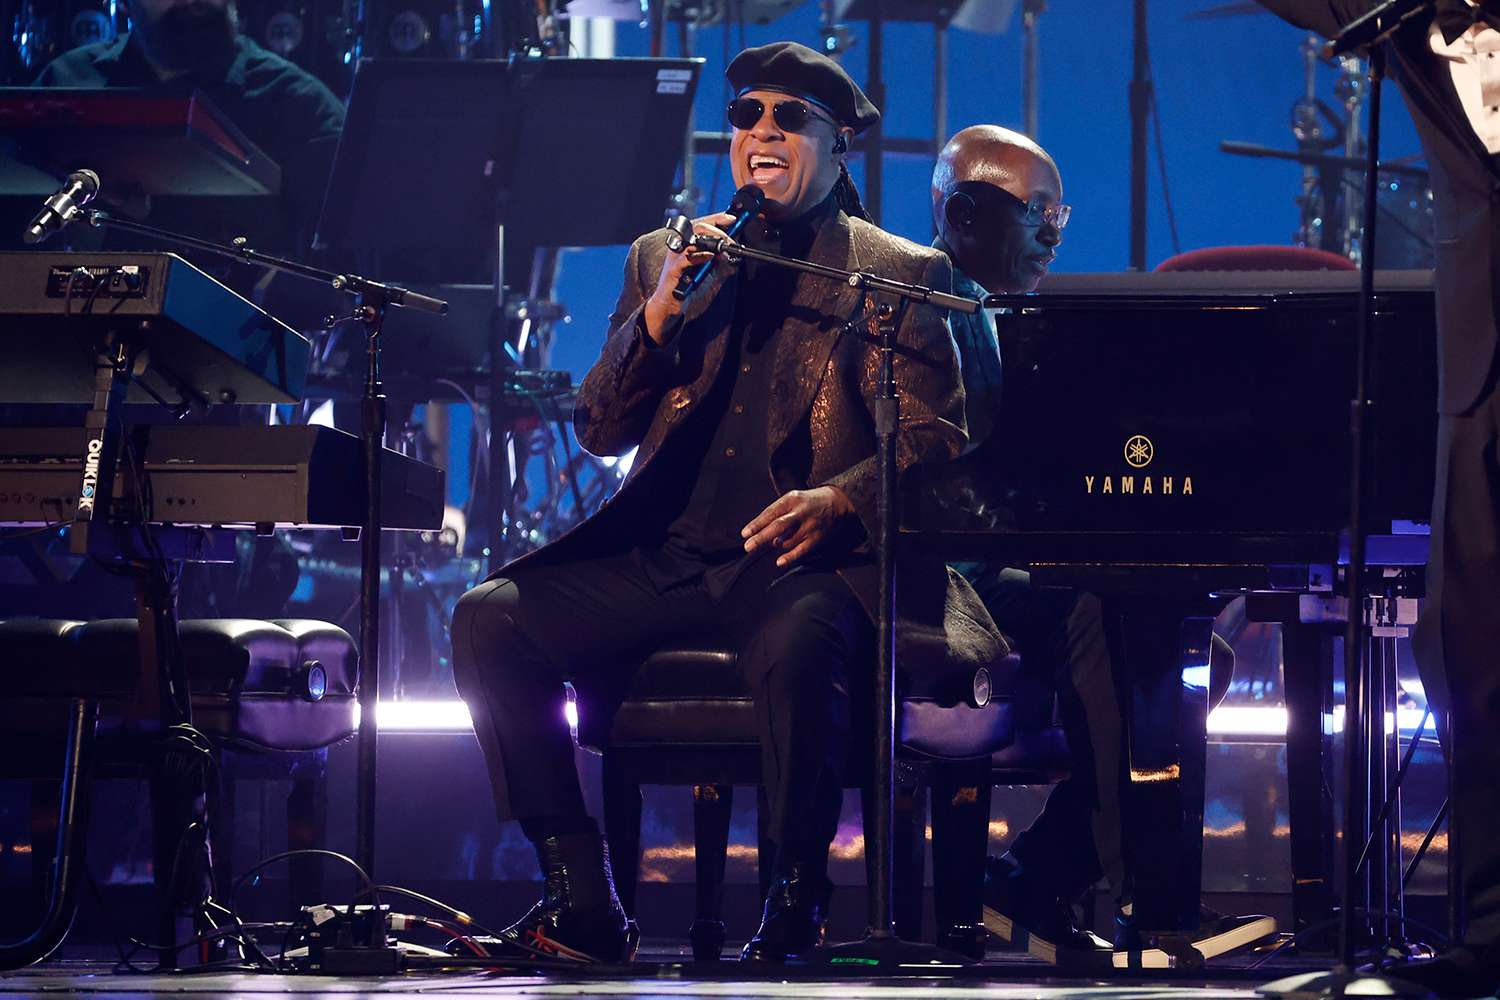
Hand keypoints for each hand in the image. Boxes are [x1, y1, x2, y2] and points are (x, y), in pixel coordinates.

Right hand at [643, 211, 737, 344]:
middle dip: (718, 231)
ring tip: (723, 247)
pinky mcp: (673, 270)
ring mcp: (675, 257)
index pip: (701, 225)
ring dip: (712, 240)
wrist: (669, 306)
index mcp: (687, 244)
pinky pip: (686, 258)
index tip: (731, 218)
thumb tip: (733, 256)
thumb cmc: (686, 289)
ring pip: (692, 238)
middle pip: (698, 227)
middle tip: (730, 241)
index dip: (716, 218)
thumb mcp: (709, 275)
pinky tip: (711, 256)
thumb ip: (720, 265)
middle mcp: (679, 247)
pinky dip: (701, 255)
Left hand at [741, 486, 856, 567]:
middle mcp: (800, 512)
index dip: (757, 524)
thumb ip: (778, 515)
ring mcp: (810, 525)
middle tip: (748, 546)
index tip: (745, 534)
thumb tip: (768, 537)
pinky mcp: (817, 537)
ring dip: (777, 544)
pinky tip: (779, 562)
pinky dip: (790, 557)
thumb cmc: (808, 502)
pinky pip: (802, 549)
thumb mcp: (792, 500)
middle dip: (761, 537)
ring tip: (775, 543)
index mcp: (791, 500)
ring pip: (788, 540)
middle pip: (778, 526)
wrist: (838, 501)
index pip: (770, 513)